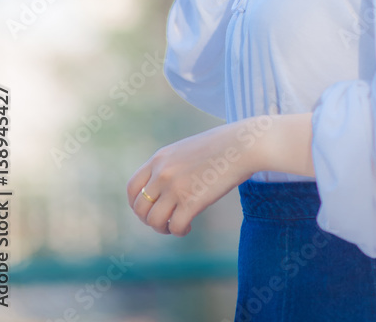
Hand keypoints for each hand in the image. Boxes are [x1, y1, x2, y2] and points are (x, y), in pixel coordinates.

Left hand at [126, 119, 264, 236]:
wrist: (244, 144)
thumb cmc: (222, 146)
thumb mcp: (187, 149)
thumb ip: (171, 165)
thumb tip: (163, 189)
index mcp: (160, 158)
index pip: (132, 188)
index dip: (137, 204)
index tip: (151, 210)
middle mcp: (162, 172)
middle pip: (140, 208)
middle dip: (150, 220)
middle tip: (167, 221)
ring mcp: (176, 187)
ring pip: (154, 221)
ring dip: (164, 229)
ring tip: (178, 225)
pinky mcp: (192, 201)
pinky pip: (175, 227)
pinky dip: (180, 231)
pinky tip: (190, 226)